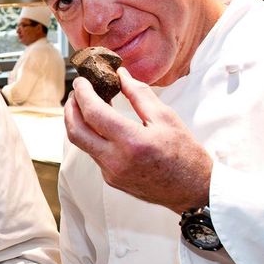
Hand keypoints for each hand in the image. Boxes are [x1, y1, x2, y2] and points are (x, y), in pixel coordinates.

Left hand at [64, 67, 212, 212]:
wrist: (193, 189)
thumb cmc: (185, 153)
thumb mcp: (166, 117)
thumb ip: (139, 94)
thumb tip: (121, 74)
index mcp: (132, 142)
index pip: (93, 113)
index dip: (83, 93)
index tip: (82, 80)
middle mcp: (116, 160)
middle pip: (75, 132)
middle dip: (70, 108)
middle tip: (76, 92)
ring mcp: (111, 173)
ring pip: (82, 144)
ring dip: (79, 122)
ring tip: (87, 105)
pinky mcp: (111, 179)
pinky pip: (94, 154)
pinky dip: (92, 136)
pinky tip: (102, 126)